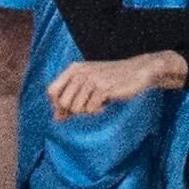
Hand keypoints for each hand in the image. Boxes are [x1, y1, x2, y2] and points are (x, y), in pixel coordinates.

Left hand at [47, 53, 164, 117]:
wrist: (138, 72)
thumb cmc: (111, 80)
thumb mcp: (88, 88)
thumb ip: (71, 101)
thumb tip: (56, 119)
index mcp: (74, 69)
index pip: (51, 91)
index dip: (57, 104)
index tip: (69, 109)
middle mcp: (80, 72)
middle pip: (63, 103)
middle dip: (74, 110)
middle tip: (87, 106)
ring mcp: (91, 79)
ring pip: (76, 108)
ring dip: (87, 110)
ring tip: (98, 103)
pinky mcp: (103, 88)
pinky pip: (91, 109)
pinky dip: (98, 110)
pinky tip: (106, 103)